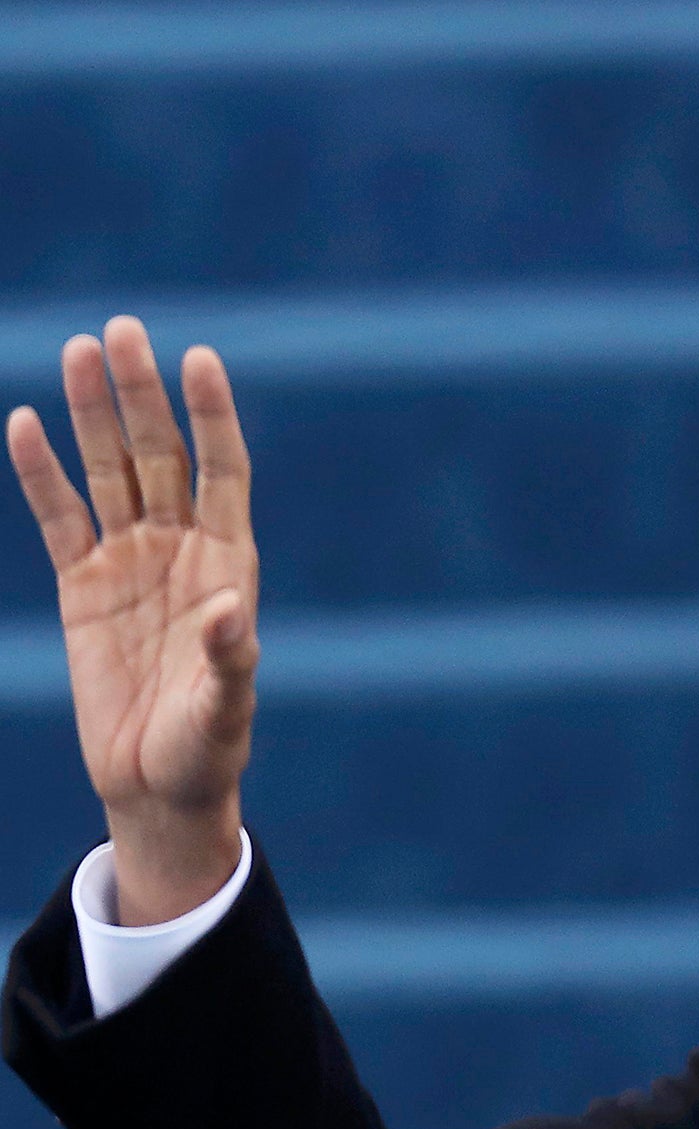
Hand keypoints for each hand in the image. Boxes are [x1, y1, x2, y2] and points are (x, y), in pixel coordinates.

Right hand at [9, 317, 258, 924]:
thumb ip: (230, 657)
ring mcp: (129, 563)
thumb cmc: (207, 747)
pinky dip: (41, 473)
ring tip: (79, 349)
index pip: (222, 471)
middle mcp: (180, 551)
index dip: (212, 416)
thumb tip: (231, 611)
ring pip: (109, 472)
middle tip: (123, 329)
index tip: (199, 358)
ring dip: (93, 414)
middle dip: (142, 395)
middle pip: (160, 455)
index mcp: (227, 565)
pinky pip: (59, 517)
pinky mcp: (83, 587)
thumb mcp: (225, 706)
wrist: (158, 784)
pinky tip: (23, 423)